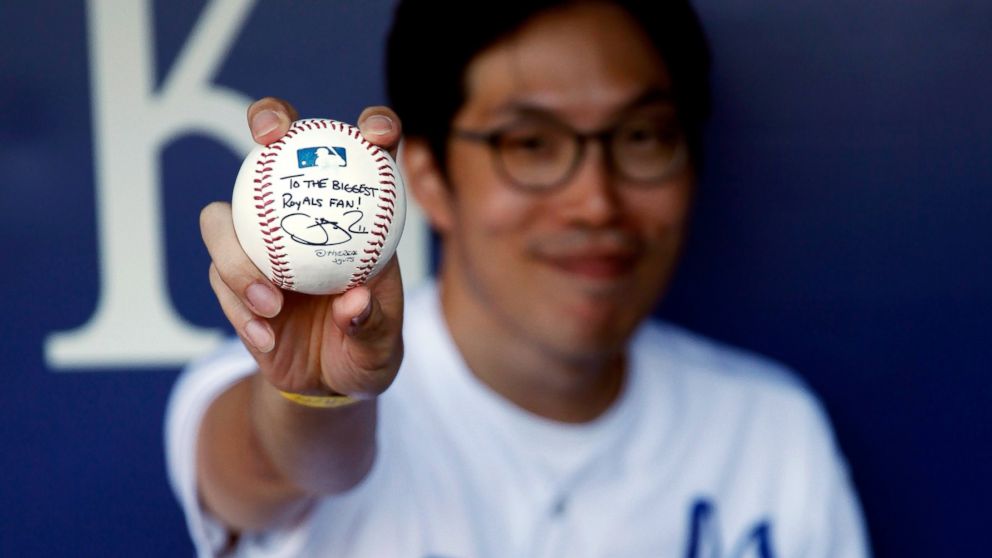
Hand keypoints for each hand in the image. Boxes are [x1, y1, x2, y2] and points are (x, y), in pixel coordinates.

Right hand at [200, 98, 404, 397]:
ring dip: (241, 260)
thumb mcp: (383, 344)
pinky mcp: (231, 275)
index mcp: (356, 217)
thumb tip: (352, 301)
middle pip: (275, 146)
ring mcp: (260, 241)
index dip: (372, 127)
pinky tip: (265, 337)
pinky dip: (240, 309)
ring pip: (224, 218)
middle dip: (268, 117)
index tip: (376, 135)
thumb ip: (372, 322)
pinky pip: (220, 278)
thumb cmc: (368, 348)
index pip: (365, 155)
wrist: (328, 385)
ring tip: (271, 304)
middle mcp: (302, 214)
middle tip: (268, 137)